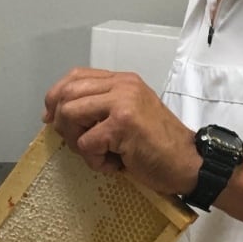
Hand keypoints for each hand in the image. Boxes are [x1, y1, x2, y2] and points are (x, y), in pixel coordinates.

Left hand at [43, 67, 198, 195]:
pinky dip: (95, 161)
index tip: (52, 119)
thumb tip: (58, 115)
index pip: (75, 76)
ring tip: (99, 154)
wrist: (190, 163)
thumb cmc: (160, 146)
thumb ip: (101, 107)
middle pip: (66, 93)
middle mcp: (123, 85)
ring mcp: (123, 102)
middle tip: (79, 144)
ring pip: (69, 114)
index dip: (56, 97)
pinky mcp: (123, 124)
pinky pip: (86, 143)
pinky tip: (115, 165)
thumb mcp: (129, 115)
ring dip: (77, 142)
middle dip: (62, 124)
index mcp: (123, 80)